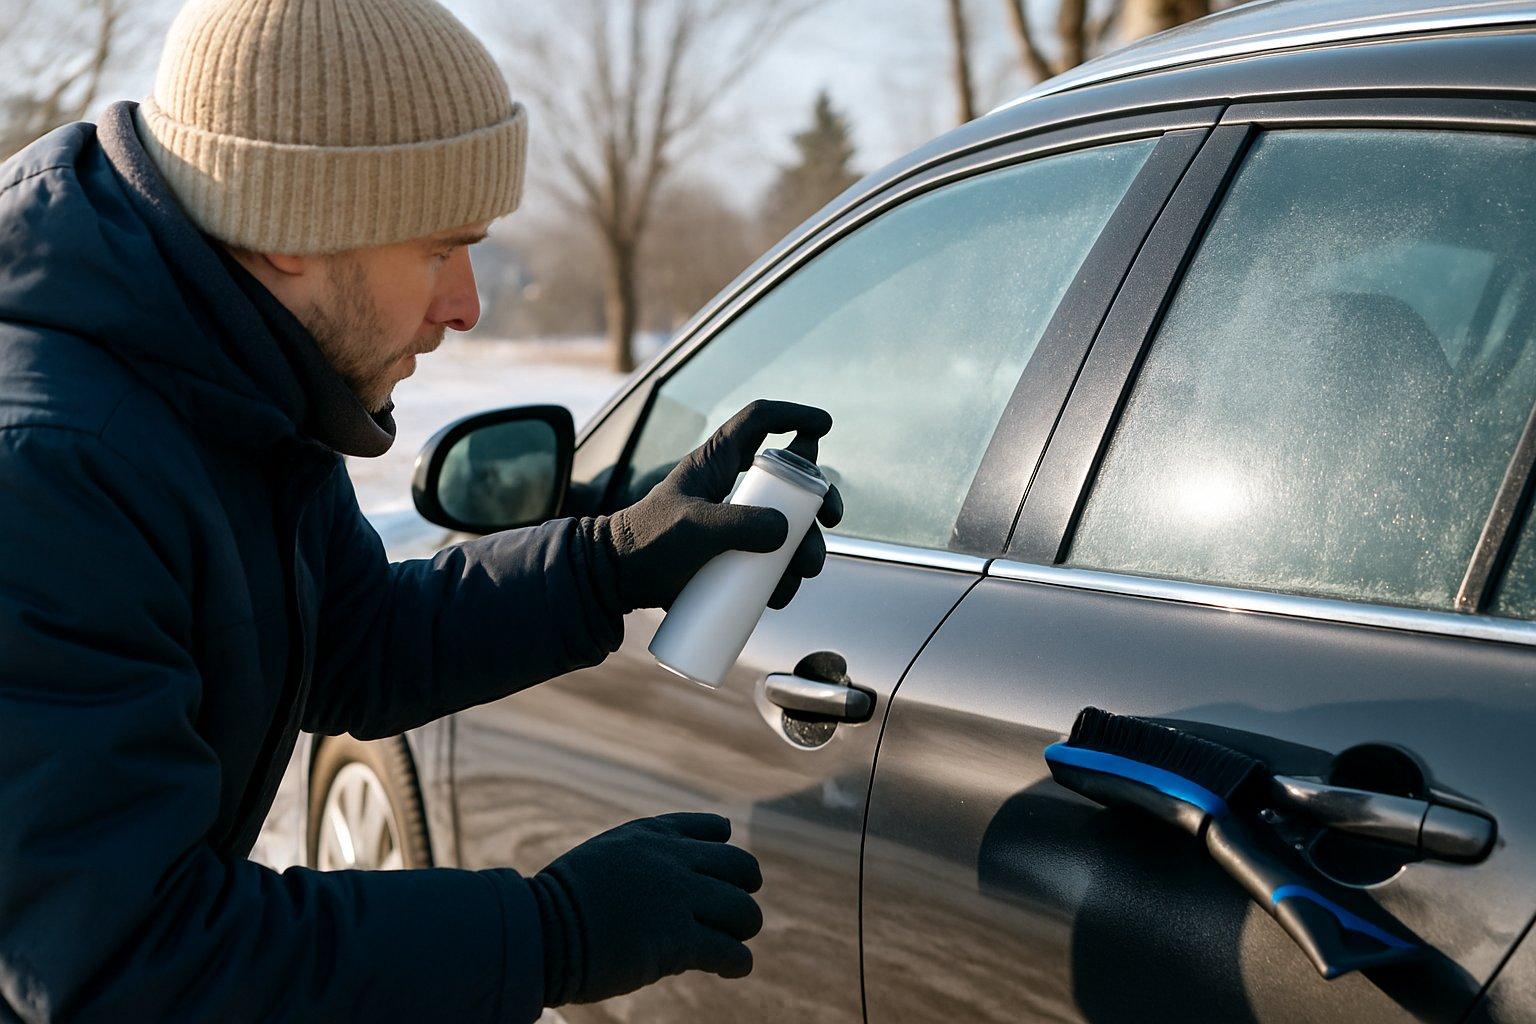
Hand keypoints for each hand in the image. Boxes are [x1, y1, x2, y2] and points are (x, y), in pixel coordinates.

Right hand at [527, 813, 764, 1005]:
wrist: (538, 930)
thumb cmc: (562, 904)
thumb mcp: (606, 860)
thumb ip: (643, 864)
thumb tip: (679, 894)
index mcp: (652, 835)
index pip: (713, 829)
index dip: (724, 853)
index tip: (726, 872)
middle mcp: (672, 859)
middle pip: (741, 867)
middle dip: (745, 889)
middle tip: (738, 912)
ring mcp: (677, 897)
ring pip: (743, 911)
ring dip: (742, 928)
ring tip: (732, 942)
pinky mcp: (677, 939)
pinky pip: (730, 951)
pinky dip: (737, 961)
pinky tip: (734, 967)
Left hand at [597, 400, 844, 612]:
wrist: (616, 583)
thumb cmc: (649, 542)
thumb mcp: (696, 527)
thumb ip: (742, 525)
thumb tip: (787, 533)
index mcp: (717, 463)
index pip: (759, 422)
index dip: (794, 415)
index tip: (825, 425)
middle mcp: (731, 489)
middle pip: (790, 481)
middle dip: (819, 499)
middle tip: (832, 520)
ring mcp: (733, 525)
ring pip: (787, 528)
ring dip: (807, 549)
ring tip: (801, 574)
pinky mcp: (731, 559)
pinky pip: (769, 564)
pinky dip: (783, 579)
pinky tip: (780, 595)